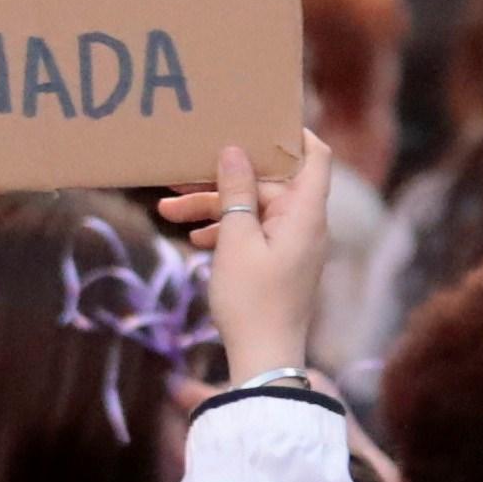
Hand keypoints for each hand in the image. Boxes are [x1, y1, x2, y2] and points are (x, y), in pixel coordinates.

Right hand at [158, 136, 332, 383]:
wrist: (263, 360)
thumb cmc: (252, 301)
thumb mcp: (236, 241)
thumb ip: (236, 192)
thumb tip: (236, 151)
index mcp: (305, 213)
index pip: (315, 156)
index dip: (292, 135)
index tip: (258, 122)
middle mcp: (305, 224)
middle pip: (267, 184)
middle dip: (223, 179)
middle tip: (179, 174)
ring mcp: (293, 245)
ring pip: (252, 209)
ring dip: (214, 207)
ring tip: (167, 210)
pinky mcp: (279, 263)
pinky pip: (253, 233)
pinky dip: (226, 230)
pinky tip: (193, 236)